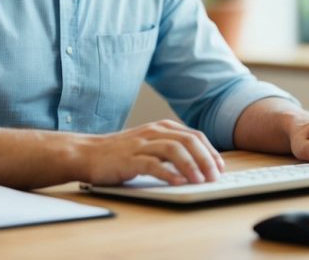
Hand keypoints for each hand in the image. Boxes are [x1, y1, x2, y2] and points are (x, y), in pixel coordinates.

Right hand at [80, 120, 223, 185]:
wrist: (88, 153)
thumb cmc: (121, 152)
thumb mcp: (150, 144)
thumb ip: (171, 148)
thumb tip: (200, 165)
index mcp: (162, 127)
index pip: (195, 136)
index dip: (210, 151)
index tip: (220, 167)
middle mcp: (154, 132)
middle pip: (188, 141)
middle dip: (206, 159)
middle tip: (215, 176)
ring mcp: (141, 144)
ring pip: (173, 149)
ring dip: (191, 165)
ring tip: (200, 180)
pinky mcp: (129, 159)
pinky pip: (152, 164)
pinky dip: (168, 173)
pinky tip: (178, 182)